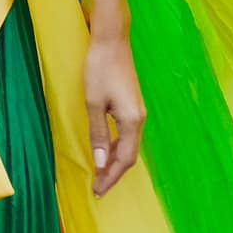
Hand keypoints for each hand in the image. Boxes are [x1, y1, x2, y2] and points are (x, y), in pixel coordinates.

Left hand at [83, 35, 144, 195]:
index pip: (124, 159)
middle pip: (129, 156)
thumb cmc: (100, 69)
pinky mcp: (132, 105)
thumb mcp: (93, 103)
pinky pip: (126, 135)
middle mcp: (139, 120)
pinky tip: (104, 151)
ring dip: (114, 161)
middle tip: (98, 188)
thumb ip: (97, 134)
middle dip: (114, 173)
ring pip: (128, 146)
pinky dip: (115, 147)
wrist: (112, 41)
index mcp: (132, 121)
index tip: (98, 191)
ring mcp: (137, 112)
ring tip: (99, 175)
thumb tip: (99, 163)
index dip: (111, 177)